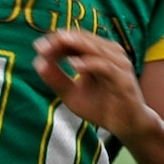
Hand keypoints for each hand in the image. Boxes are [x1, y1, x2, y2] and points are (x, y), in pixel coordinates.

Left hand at [34, 29, 158, 143]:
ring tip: (55, 47)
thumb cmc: (101, 107)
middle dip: (61, 41)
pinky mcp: (123, 79)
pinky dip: (89, 64)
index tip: (37, 47)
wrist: (126, 125)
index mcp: (98, 53)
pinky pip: (105, 67)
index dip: (56, 41)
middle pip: (83, 39)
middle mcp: (110, 53)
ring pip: (95, 48)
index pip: (75, 39)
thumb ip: (56, 79)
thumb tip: (37, 62)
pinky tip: (74, 65)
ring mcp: (118, 64)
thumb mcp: (72, 94)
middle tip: (42, 47)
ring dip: (73, 47)